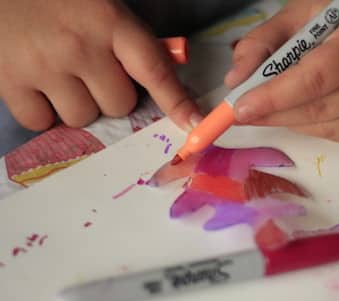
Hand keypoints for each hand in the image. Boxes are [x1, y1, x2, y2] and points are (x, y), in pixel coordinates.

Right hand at [0, 0, 200, 130]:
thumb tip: (166, 74)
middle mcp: (80, 47)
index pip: (154, 70)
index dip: (176, 101)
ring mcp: (43, 66)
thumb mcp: (101, 6)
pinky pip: (42, 122)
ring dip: (78, 105)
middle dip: (111, 95)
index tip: (193, 124)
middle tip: (92, 73)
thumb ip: (130, 39)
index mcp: (109, 22)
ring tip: (62, 78)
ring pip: (83, 118)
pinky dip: (43, 112)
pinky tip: (37, 87)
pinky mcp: (10, 81)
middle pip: (119, 105)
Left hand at [225, 0, 338, 141]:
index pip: (316, 78)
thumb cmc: (335, 15)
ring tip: (265, 110)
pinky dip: (308, 128)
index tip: (240, 108)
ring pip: (325, 127)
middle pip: (318, 108)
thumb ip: (261, 43)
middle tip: (241, 114)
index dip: (275, 97)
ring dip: (287, 122)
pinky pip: (336, 136)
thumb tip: (235, 82)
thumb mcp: (296, 15)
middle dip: (273, 114)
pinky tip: (297, 112)